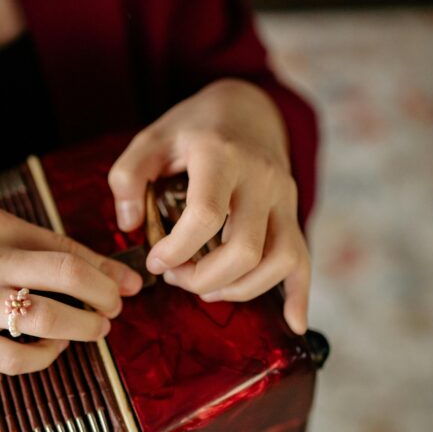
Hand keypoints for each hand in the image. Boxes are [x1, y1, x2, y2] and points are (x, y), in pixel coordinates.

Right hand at [0, 204, 142, 373]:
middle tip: (117, 306)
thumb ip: (17, 238)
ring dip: (85, 326)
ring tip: (95, 328)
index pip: (66, 247)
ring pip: (51, 319)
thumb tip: (72, 259)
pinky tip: (51, 348)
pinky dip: (46, 356)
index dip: (106, 268)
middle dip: (107, 295)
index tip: (128, 281)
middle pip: (70, 277)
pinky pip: (17, 358)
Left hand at [108, 78, 310, 332]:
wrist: (248, 108)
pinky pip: (304, 260)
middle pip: (244, 249)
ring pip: (278, 261)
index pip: (206, 215)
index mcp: (221, 155)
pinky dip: (300, 296)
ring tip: (205, 288)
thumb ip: (128, 176)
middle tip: (176, 277)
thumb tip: (128, 225)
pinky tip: (292, 322)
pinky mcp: (294, 214)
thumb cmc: (194, 128)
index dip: (177, 249)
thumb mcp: (152, 138)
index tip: (156, 262)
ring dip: (238, 289)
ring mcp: (284, 197)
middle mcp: (261, 178)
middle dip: (204, 278)